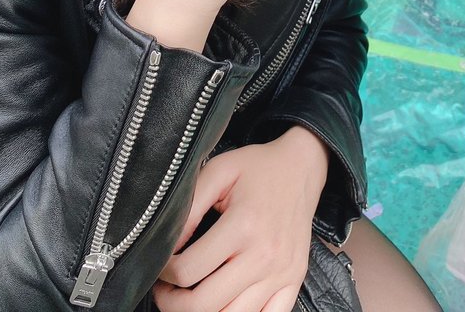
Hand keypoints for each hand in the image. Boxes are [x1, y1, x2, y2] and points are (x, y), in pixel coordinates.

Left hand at [153, 128, 329, 311]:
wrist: (302, 166)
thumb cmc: (259, 168)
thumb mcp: (219, 171)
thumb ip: (190, 207)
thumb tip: (167, 245)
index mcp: (244, 225)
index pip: (188, 270)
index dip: (164, 272)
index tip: (161, 264)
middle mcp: (265, 255)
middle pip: (204, 304)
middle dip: (173, 302)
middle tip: (166, 289)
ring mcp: (282, 273)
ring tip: (190, 298)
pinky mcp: (294, 281)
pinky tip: (224, 304)